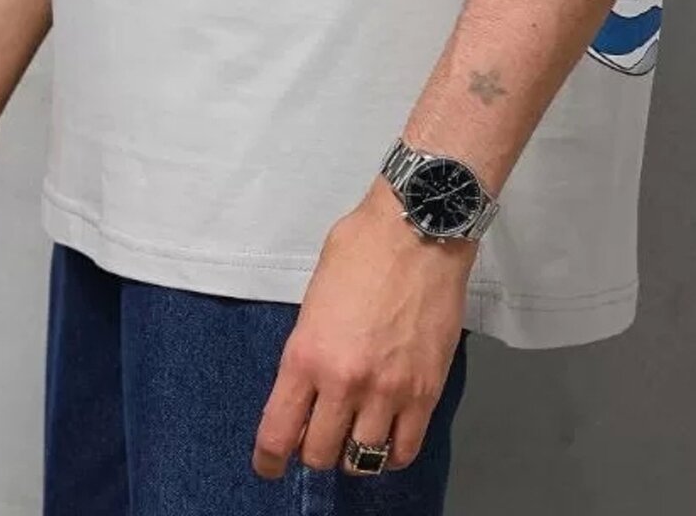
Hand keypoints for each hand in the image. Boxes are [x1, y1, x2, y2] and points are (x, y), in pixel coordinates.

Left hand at [251, 183, 473, 478]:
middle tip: (318, 435)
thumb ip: (308, 345)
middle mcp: (344, 382)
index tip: (268, 465)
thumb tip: (307, 381)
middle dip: (313, 451)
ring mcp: (389, 391)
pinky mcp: (426, 392)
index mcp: (307, 354)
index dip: (269, 460)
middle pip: (319, 455)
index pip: (278, 434)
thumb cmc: (362, 248)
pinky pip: (405, 450)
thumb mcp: (314, 294)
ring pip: (363, 460)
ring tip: (354, 435)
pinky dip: (391, 453)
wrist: (419, 229)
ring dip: (353, 454)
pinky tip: (386, 437)